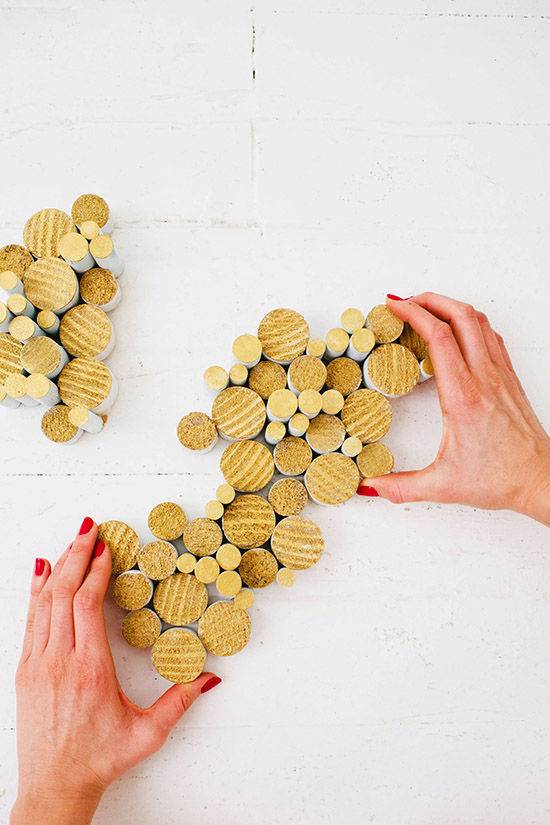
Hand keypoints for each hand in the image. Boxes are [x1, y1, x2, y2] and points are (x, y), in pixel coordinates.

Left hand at [12, 518, 220, 824]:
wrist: (54, 786)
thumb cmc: (100, 759)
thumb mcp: (147, 733)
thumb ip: (180, 702)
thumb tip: (211, 678)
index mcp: (90, 670)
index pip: (86, 604)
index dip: (95, 571)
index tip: (106, 548)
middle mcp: (59, 660)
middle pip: (62, 592)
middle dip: (76, 554)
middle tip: (89, 528)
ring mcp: (37, 664)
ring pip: (42, 602)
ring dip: (57, 568)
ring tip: (71, 542)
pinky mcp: (26, 671)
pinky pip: (30, 620)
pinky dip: (35, 591)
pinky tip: (41, 574)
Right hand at [358, 293, 549, 525]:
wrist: (539, 480)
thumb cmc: (499, 480)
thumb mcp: (442, 486)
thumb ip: (401, 486)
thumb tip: (369, 486)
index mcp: (463, 397)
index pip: (439, 338)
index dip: (414, 314)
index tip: (394, 307)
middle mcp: (484, 378)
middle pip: (460, 316)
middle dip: (429, 299)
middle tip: (405, 301)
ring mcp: (500, 375)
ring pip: (478, 321)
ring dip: (451, 306)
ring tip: (427, 309)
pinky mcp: (509, 379)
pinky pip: (491, 336)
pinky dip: (470, 323)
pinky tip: (457, 333)